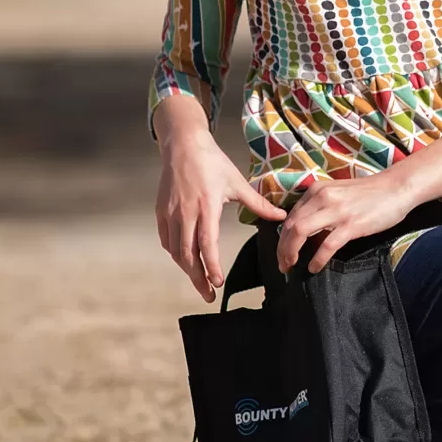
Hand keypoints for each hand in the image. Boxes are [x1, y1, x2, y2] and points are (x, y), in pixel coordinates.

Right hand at [156, 129, 286, 302]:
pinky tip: (186, 261)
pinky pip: (166, 240)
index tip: (217, 283)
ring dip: (187, 269)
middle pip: (188, 254)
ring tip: (200, 282)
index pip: (207, 243)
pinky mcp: (161, 212)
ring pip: (176, 250)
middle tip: (209, 295)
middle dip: (198, 278)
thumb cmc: (213, 163)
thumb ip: (258, 203)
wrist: (183, 146)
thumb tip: (281, 217)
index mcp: (206, 206)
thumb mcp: (237, 182)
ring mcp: (170, 214)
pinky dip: (176, 254)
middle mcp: (185, 213)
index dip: (211, 265)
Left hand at [276, 175, 419, 274]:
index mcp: (317, 190)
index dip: (283, 237)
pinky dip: (317, 259)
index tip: (283, 251)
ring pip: (301, 233)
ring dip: (291, 253)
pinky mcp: (351, 224)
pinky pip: (326, 245)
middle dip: (282, 248)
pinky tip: (315, 267)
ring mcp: (337, 211)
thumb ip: (321, 206)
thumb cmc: (371, 192)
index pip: (291, 216)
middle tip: (283, 264)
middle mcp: (323, 198)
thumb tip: (306, 228)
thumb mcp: (338, 192)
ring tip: (291, 266)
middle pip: (291, 226)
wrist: (397, 187)